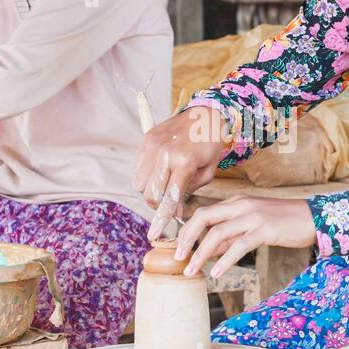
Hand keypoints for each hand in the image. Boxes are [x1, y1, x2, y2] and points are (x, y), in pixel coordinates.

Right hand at [133, 106, 228, 239]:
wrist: (207, 114)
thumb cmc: (211, 145)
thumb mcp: (208, 172)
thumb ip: (189, 192)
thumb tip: (175, 213)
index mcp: (184, 162)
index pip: (169, 198)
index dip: (162, 219)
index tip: (154, 235)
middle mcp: (165, 154)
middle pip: (150, 194)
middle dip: (159, 205)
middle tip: (170, 203)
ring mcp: (153, 146)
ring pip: (140, 185)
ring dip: (151, 191)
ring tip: (166, 185)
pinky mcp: (146, 140)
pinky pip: (138, 170)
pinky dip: (146, 177)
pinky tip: (160, 172)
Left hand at [174, 197, 315, 277]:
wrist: (314, 218)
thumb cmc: (284, 223)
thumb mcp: (253, 226)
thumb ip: (232, 236)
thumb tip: (209, 252)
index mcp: (236, 202)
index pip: (203, 213)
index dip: (186, 230)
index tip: (177, 248)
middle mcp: (241, 205)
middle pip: (203, 217)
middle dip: (186, 238)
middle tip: (178, 258)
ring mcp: (253, 216)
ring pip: (217, 233)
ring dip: (201, 254)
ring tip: (191, 271)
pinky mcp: (265, 229)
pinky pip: (239, 245)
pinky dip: (224, 260)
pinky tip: (216, 273)